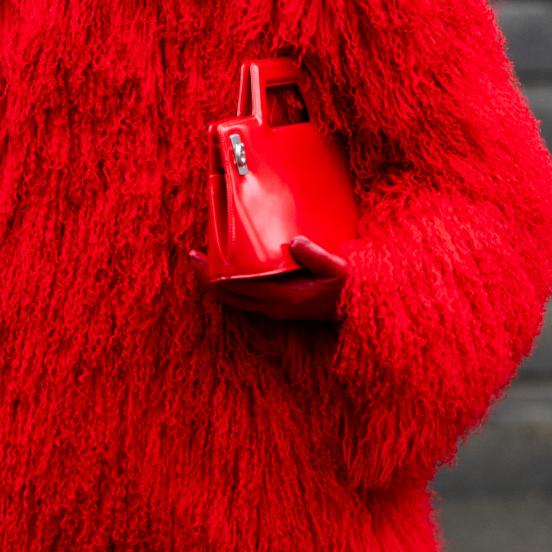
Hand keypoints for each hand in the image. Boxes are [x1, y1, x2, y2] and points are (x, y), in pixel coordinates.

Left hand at [190, 235, 352, 322]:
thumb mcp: (336, 267)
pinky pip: (245, 299)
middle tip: (193, 255)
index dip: (211, 273)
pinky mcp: (278, 309)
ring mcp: (273, 310)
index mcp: (280, 296)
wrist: (358, 308)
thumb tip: (294, 241)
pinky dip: (232, 287)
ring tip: (206, 262)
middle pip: (227, 295)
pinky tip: (230, 271)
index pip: (234, 286)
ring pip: (234, 300)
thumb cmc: (347, 285)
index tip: (196, 255)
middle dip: (207, 277)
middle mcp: (271, 306)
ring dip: (217, 283)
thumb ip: (315, 255)